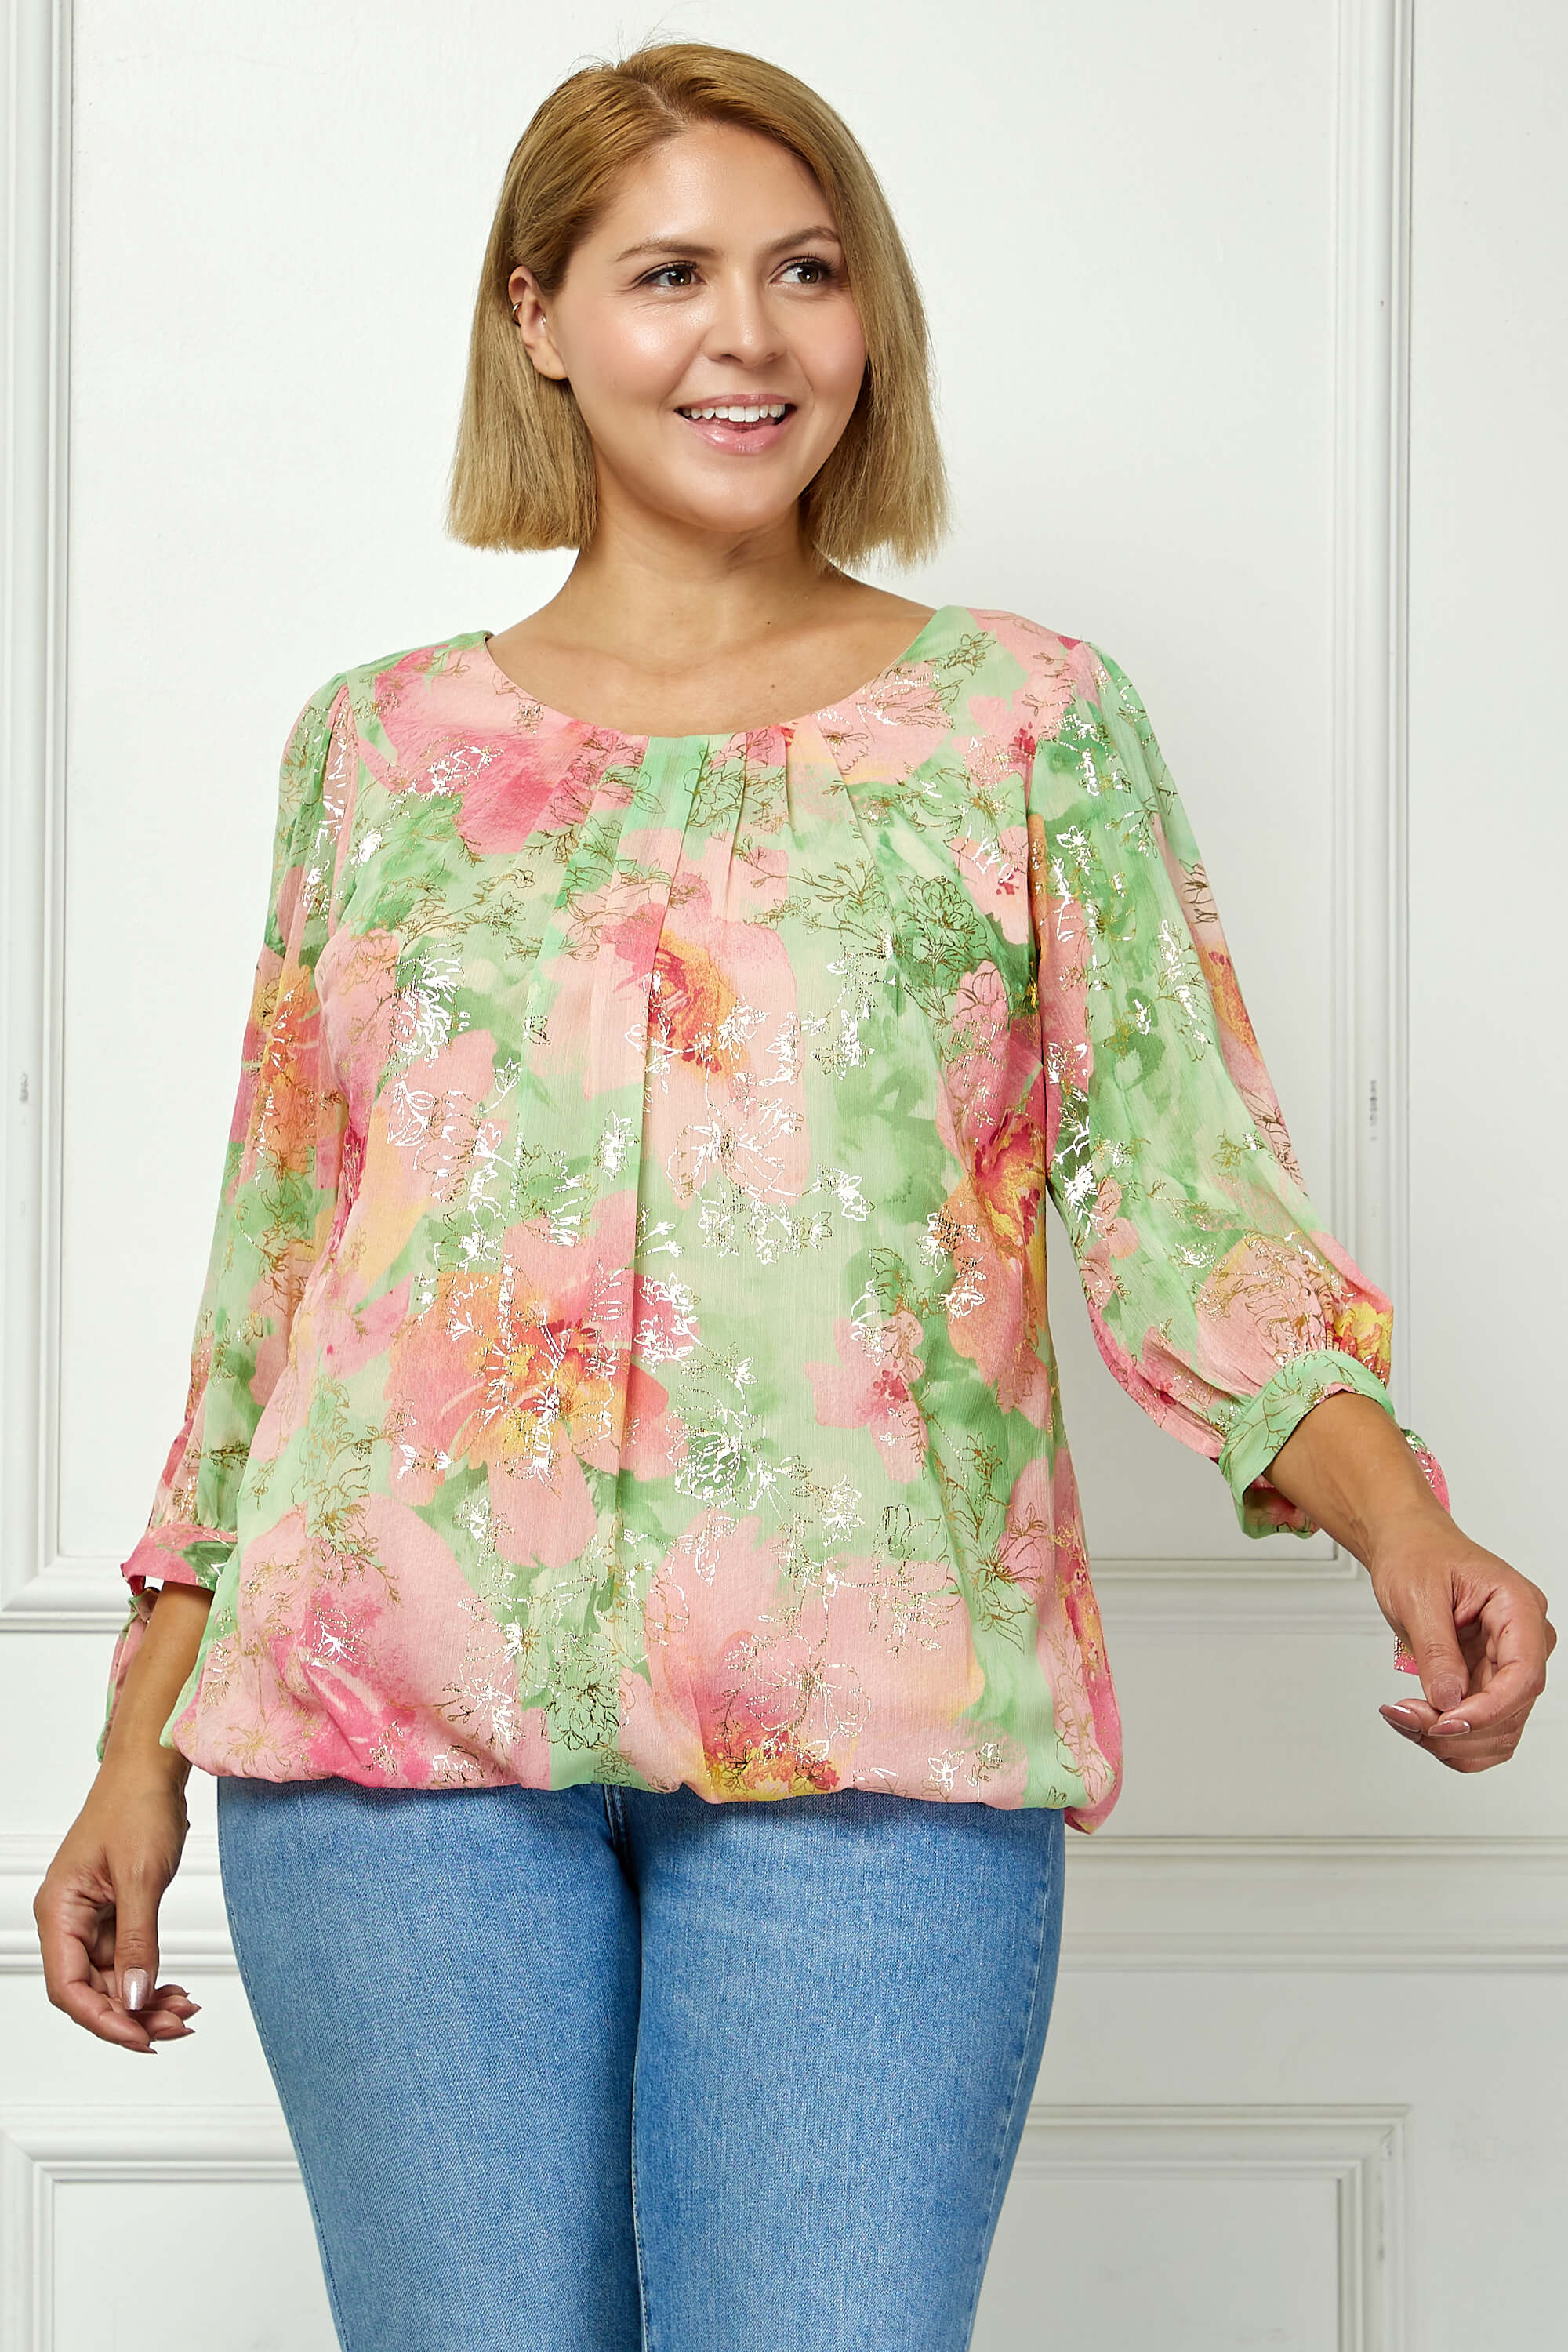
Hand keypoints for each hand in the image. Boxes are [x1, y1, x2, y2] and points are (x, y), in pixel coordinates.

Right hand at [34, 1759, 202, 2051]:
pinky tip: (176, 1990)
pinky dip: (151, 1977)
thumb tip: (134, 1997)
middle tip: (177, 2025)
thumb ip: (137, 1941)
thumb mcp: (140, 1877)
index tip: (140, 2037)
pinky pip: (128, 1960)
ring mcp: (92, 1918)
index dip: (102, 2019)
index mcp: (58, 1910)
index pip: (68, 1987)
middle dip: (132, 2014)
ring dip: (145, 2000)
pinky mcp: (116, 1912)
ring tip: (184, 2011)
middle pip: (91, 1990)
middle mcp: (69, 1919)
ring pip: (113, 1980)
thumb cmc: (137, 1805)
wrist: (153, 1769)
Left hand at [1367, 1521, 1554, 1771]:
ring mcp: (1506, 1663)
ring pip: (1499, 1729)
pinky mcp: (1488, 1681)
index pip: (1523, 1674)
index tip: (1447, 1721)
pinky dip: (1451, 1738)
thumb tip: (1449, 1699)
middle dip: (1458, 1726)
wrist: (1407, 1546)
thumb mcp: (1417, 1595)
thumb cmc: (1417, 1554)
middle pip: (1511, 1709)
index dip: (1489, 1709)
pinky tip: (1417, 1723)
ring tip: (1404, 1717)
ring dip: (1452, 1739)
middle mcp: (1522, 1639)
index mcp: (1517, 1606)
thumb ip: (1436, 1649)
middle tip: (1405, 1716)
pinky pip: (1483, 1728)